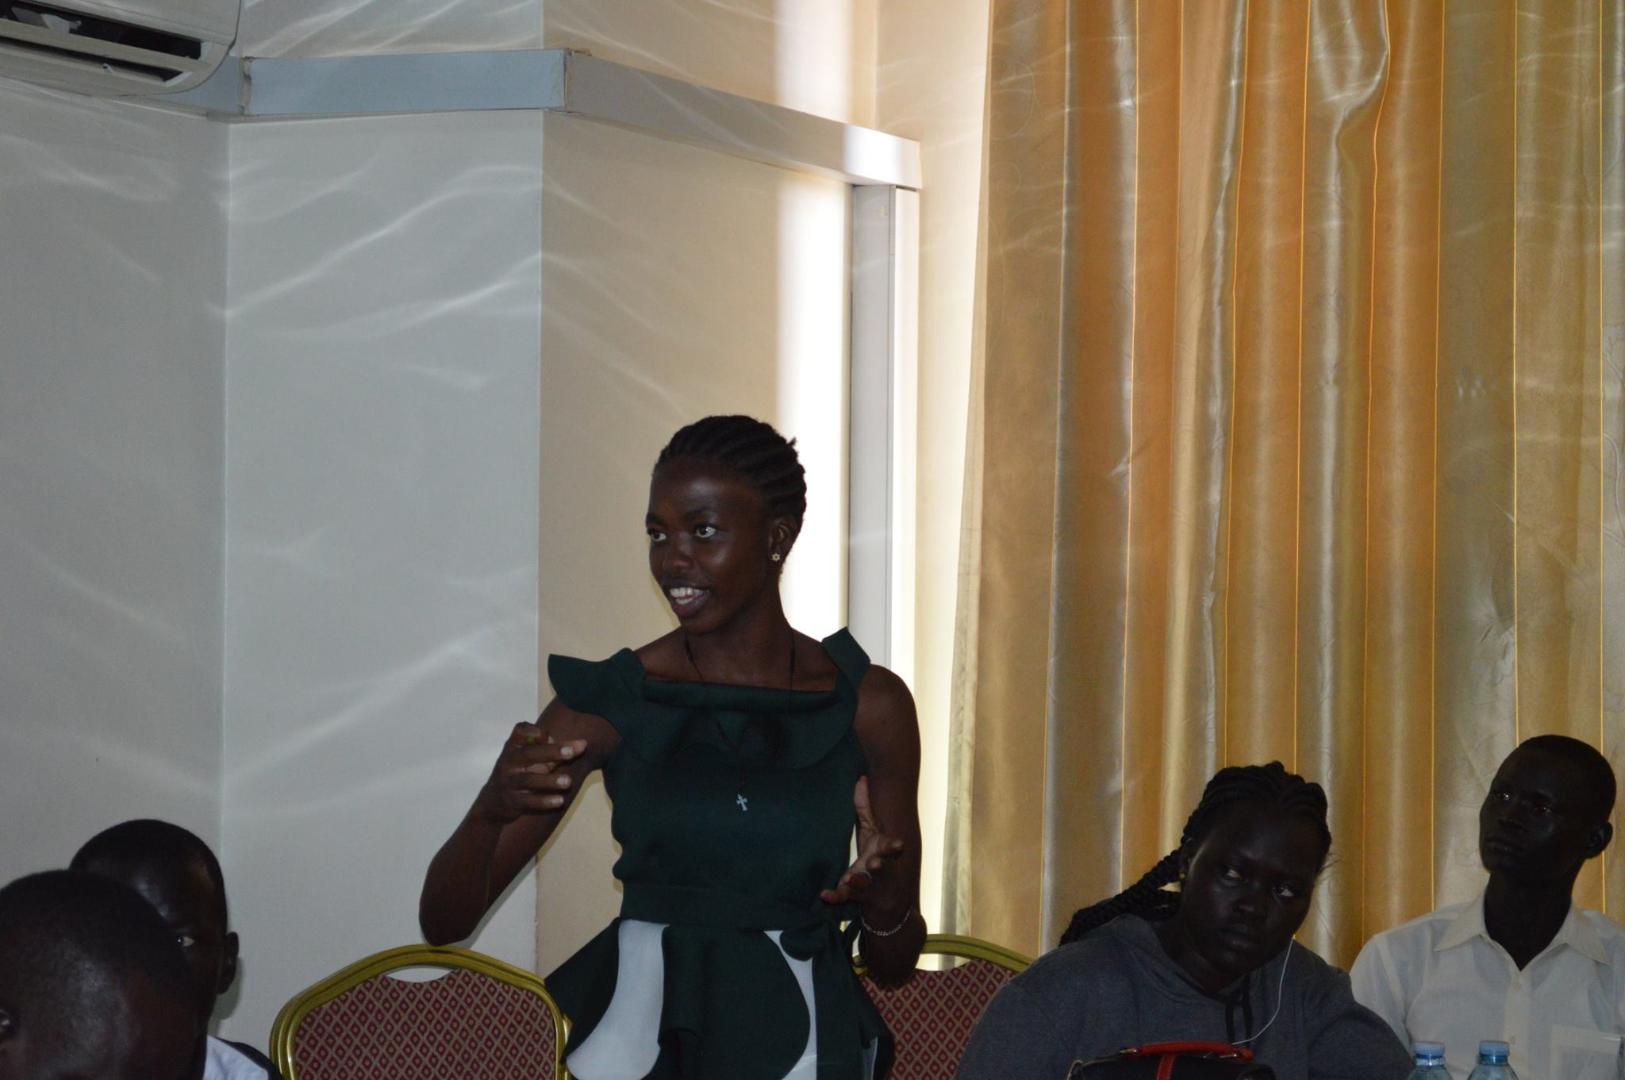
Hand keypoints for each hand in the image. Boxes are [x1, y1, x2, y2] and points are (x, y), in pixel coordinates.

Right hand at [475, 722, 587, 824]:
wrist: (493, 803)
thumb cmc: (520, 774)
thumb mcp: (532, 760)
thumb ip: (555, 751)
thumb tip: (582, 744)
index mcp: (514, 747)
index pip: (519, 731)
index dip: (532, 730)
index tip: (547, 733)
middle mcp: (508, 762)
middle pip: (527, 754)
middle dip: (550, 752)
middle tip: (571, 752)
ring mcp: (508, 782)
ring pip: (527, 780)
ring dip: (549, 781)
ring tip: (568, 781)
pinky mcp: (511, 801)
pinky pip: (527, 801)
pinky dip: (543, 801)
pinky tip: (560, 800)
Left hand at [820, 777, 905, 905]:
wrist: (884, 896)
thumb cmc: (876, 853)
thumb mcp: (872, 830)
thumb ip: (865, 807)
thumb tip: (862, 777)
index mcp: (882, 852)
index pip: (891, 849)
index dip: (895, 847)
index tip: (900, 845)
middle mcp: (877, 869)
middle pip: (881, 868)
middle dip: (879, 866)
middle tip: (876, 864)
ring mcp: (866, 883)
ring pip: (863, 884)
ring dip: (858, 881)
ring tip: (849, 878)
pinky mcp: (854, 896)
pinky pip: (843, 897)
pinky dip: (834, 897)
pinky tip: (824, 895)